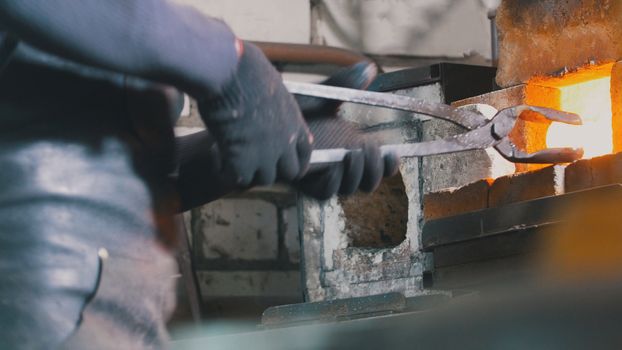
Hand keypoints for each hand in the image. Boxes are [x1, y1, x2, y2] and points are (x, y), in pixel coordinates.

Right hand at [198, 41, 311, 186]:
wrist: (228, 72)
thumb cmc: (245, 69)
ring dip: (247, 170)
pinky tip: (214, 154)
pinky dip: (224, 171)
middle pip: (288, 172)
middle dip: (272, 169)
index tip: (287, 165)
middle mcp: (284, 142)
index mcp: (294, 122)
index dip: (297, 161)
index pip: (305, 152)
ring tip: (229, 155)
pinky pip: (236, 180)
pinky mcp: (242, 162)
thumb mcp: (272, 86)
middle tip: (252, 163)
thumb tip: (266, 101)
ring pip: (263, 179)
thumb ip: (274, 104)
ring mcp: (265, 155)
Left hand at [294, 62, 399, 199]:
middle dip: (374, 170)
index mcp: (350, 147)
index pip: (377, 165)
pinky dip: (333, 182)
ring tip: (352, 154)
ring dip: (356, 175)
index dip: (388, 165)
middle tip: (368, 149)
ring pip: (349, 189)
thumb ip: (344, 85)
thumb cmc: (288, 110)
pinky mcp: (304, 184)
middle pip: (367, 182)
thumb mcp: (320, 96)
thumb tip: (371, 68)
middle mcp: (339, 166)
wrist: (257, 121)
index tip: (393, 152)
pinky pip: (325, 192)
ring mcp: (322, 176)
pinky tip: (334, 166)